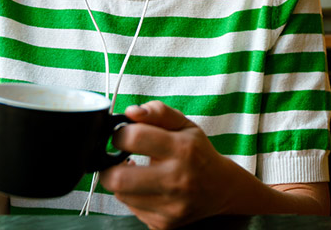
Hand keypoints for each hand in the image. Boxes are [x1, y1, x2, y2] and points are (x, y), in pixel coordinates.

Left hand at [99, 101, 240, 228]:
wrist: (221, 188)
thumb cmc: (198, 153)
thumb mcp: (184, 125)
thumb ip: (158, 112)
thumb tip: (131, 112)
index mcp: (182, 149)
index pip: (134, 138)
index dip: (120, 134)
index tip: (122, 136)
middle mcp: (177, 180)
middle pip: (118, 178)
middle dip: (109, 166)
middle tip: (117, 158)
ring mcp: (170, 206)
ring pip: (121, 195)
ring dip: (122, 181)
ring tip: (136, 172)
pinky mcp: (164, 223)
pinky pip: (132, 209)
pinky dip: (133, 196)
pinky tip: (146, 187)